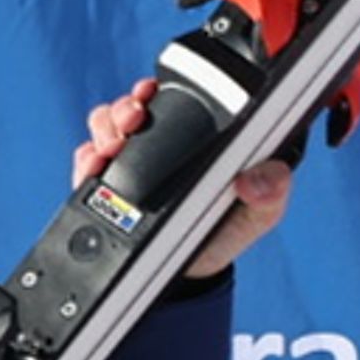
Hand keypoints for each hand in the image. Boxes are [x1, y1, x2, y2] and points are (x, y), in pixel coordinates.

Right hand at [73, 77, 291, 278]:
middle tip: (132, 120)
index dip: (158, 89)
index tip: (150, 91)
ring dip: (106, 127)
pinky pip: (89, 157)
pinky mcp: (107, 179)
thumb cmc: (231, 230)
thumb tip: (257, 178)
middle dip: (126, 106)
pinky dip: (88, 158)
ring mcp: (133, 158)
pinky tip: (97, 166)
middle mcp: (163, 141)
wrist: (195, 270)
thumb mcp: (262, 211)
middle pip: (134, 105)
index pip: (177, 99)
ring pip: (107, 124)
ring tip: (114, 145)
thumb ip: (271, 190)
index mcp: (200, 137)